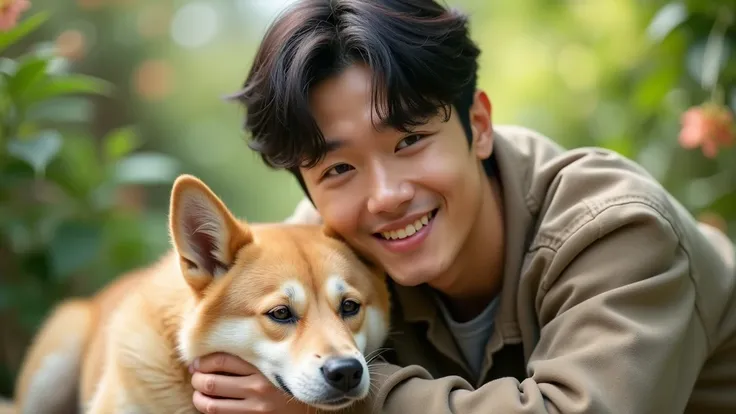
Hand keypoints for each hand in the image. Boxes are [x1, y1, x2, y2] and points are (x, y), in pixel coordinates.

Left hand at [190, 353, 310, 413]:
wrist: (315, 400)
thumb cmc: (288, 379)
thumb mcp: (274, 363)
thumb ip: (251, 357)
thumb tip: (214, 355)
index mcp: (263, 366)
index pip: (221, 360)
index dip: (203, 361)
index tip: (197, 362)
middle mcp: (259, 386)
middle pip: (211, 381)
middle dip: (197, 379)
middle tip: (196, 377)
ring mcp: (256, 407)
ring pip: (210, 403)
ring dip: (198, 397)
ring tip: (199, 393)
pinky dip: (209, 409)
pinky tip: (210, 405)